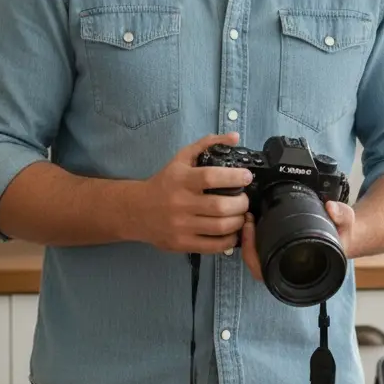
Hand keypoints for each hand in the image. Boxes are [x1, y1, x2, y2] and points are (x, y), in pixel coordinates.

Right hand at [131, 132, 252, 254]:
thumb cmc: (164, 182)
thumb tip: (235, 137)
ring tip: (240, 215)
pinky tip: (232, 231)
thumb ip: (207, 144)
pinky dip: (229, 240)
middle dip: (241, 203)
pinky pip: (213, 246)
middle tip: (245, 199)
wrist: (136, 210)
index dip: (234, 177)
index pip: (211, 178)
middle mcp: (180, 203)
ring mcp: (181, 226)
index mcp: (181, 180)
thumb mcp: (181, 158)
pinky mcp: (182, 244)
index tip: (247, 177)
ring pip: (220, 227)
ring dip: (238, 221)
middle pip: (220, 206)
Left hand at [241, 199, 357, 284]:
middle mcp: (288, 270)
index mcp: (300, 273)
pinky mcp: (280, 252)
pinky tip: (253, 221)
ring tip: (249, 218)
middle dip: (246, 244)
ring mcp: (282, 262)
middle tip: (247, 220)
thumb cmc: (342, 236)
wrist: (346, 236)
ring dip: (248, 241)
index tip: (250, 229)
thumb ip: (342, 215)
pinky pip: (260, 251)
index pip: (265, 273)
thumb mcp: (347, 223)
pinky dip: (253, 238)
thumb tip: (330, 208)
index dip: (252, 254)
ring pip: (254, 260)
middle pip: (254, 267)